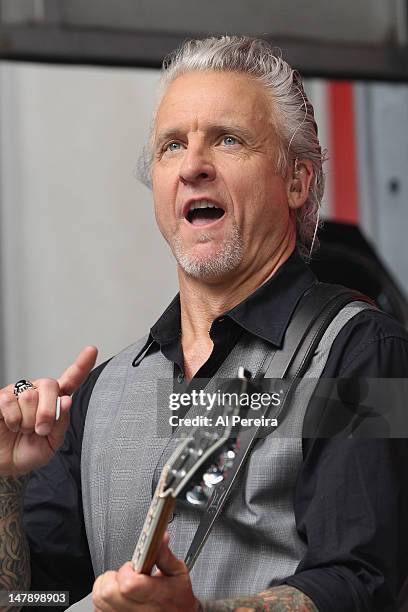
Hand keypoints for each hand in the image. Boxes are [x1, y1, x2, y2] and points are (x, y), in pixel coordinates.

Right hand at [0, 345, 97, 476]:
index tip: (91, 350)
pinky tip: (10, 424)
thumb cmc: (28, 452)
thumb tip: (66, 401)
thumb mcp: (51, 443)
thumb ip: (61, 423)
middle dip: (47, 412)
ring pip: (30, 396)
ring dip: (27, 421)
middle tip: (40, 430)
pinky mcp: (1, 397)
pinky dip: (12, 419)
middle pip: (50, 385)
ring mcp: (19, 392)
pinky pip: (9, 401)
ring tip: (22, 429)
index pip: (71, 380)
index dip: (81, 365)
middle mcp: (38, 392)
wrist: (4, 464)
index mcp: (56, 401)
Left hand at [92, 533, 200, 611]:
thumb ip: (165, 555)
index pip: (128, 584)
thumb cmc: (177, 600)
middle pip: (107, 592)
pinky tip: (117, 596)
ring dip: (106, 586)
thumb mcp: (178, 574)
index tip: (134, 566)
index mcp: (154, 595)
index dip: (127, 570)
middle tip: (126, 574)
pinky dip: (103, 600)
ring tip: (120, 584)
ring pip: (99, 599)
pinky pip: (98, 608)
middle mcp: (137, 610)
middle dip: (113, 577)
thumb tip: (160, 537)